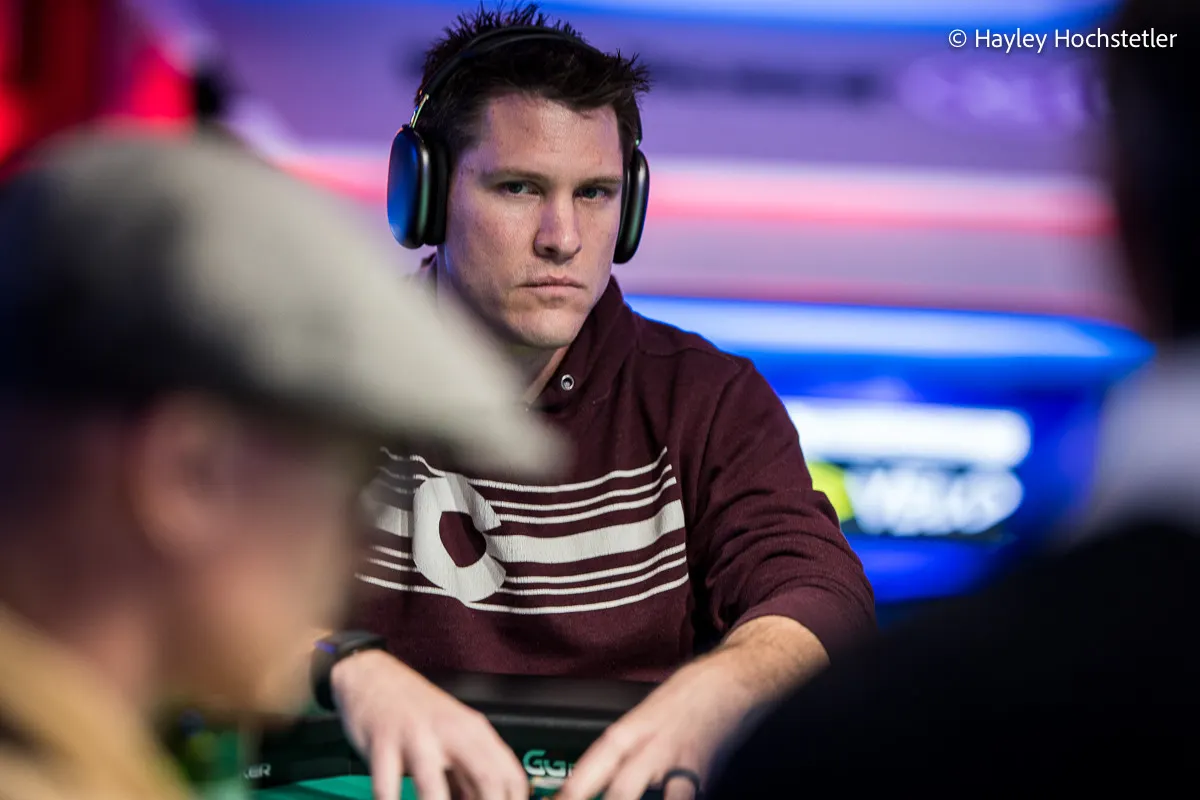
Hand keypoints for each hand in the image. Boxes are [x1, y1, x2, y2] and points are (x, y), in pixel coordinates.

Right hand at [331, 650, 528, 799]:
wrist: (372, 676)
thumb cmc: (416, 713)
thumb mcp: (452, 736)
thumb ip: (468, 774)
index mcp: (475, 732)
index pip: (511, 778)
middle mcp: (452, 732)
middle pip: (488, 781)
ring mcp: (416, 737)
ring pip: (433, 789)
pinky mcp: (382, 744)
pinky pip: (386, 788)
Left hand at [555, 660, 756, 799]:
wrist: (734, 680)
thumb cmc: (689, 692)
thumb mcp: (645, 714)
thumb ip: (624, 748)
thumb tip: (597, 780)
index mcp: (634, 729)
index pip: (596, 763)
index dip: (574, 790)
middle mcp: (655, 749)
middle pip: (624, 790)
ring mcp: (683, 765)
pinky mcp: (707, 777)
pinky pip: (688, 799)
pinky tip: (669, 798)